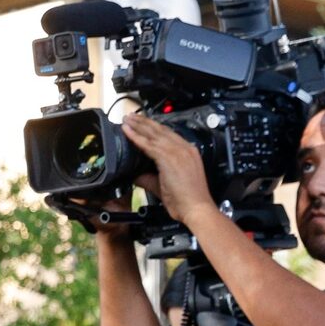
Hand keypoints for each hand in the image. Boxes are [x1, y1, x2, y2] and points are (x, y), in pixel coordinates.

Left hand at [119, 111, 214, 227]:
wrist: (197, 209)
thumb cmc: (187, 201)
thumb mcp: (167, 185)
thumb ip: (150, 178)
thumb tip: (136, 175)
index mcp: (188, 152)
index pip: (168, 135)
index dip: (154, 128)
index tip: (143, 124)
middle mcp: (184, 148)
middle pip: (161, 130)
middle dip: (145, 122)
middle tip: (131, 116)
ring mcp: (178, 151)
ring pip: (154, 134)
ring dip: (138, 125)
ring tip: (127, 119)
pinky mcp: (169, 157)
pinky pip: (149, 144)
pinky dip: (137, 137)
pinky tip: (128, 132)